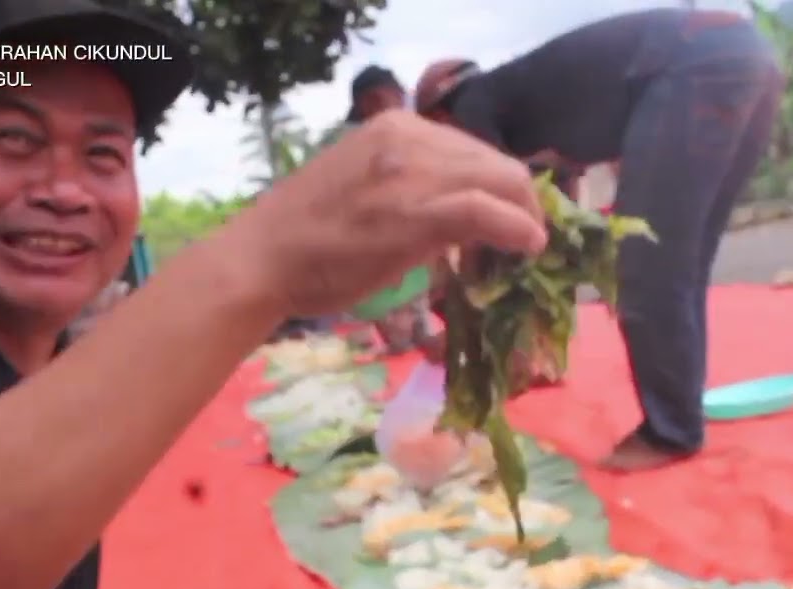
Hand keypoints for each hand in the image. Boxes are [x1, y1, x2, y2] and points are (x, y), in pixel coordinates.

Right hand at [216, 110, 546, 317]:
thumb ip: (409, 180)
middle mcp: (408, 137)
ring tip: (527, 244)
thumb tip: (456, 206)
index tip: (507, 213)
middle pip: (493, 160)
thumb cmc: (306, 235)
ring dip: (525, 214)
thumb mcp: (364, 182)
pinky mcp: (415, 214)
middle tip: (524, 233)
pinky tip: (529, 244)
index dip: (498, 183)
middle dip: (520, 198)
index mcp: (394, 126)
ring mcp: (413, 173)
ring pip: (499, 179)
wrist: (263, 259)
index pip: (470, 147)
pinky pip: (486, 210)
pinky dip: (518, 225)